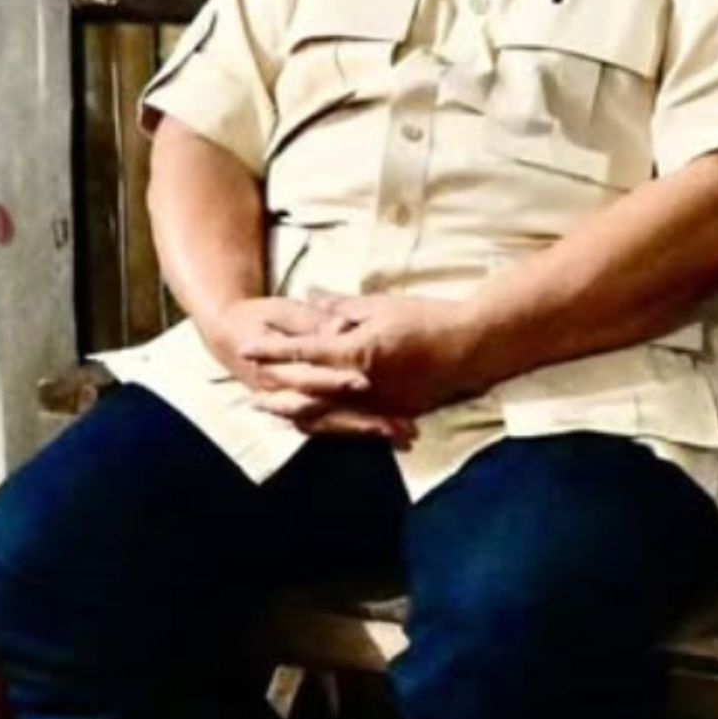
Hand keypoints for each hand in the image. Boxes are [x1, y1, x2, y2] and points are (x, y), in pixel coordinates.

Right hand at [194, 294, 412, 441]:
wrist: (229, 335)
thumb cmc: (258, 317)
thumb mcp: (281, 310)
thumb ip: (312, 320)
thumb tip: (339, 326)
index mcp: (272, 369)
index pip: (307, 379)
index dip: (334, 382)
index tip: (365, 382)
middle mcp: (281, 396)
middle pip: (324, 415)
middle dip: (359, 421)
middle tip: (394, 424)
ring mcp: (292, 408)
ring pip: (330, 427)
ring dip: (365, 431)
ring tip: (402, 433)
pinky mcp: (304, 413)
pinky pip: (332, 428)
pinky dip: (360, 432)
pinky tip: (393, 435)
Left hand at [241, 292, 486, 423]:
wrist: (471, 347)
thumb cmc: (427, 319)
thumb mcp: (381, 306)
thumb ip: (342, 307)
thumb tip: (312, 295)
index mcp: (355, 353)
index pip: (302, 352)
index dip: (271, 350)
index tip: (245, 347)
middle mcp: (361, 385)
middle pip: (307, 393)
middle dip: (277, 393)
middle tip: (252, 395)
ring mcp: (377, 404)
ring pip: (327, 415)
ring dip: (299, 413)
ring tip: (277, 412)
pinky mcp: (393, 413)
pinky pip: (354, 422)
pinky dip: (332, 423)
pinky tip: (318, 422)